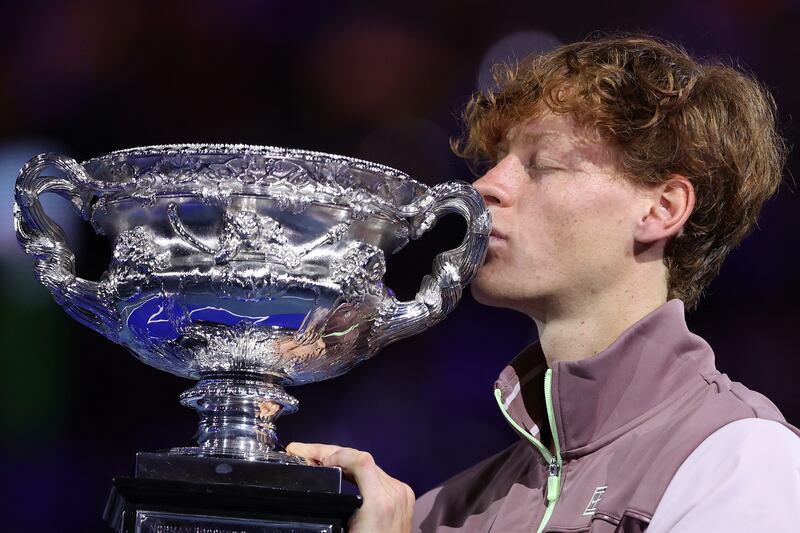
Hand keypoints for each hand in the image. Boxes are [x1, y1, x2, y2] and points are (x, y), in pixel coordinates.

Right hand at [286, 442, 414, 532]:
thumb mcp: (342, 528)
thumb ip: (335, 503)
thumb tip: (314, 485)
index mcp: (379, 503)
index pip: (362, 461)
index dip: (336, 454)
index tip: (315, 459)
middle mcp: (393, 493)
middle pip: (362, 458)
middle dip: (331, 453)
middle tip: (304, 451)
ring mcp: (400, 492)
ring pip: (369, 464)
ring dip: (343, 460)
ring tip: (317, 458)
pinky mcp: (403, 495)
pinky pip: (378, 473)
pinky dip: (357, 469)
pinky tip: (340, 469)